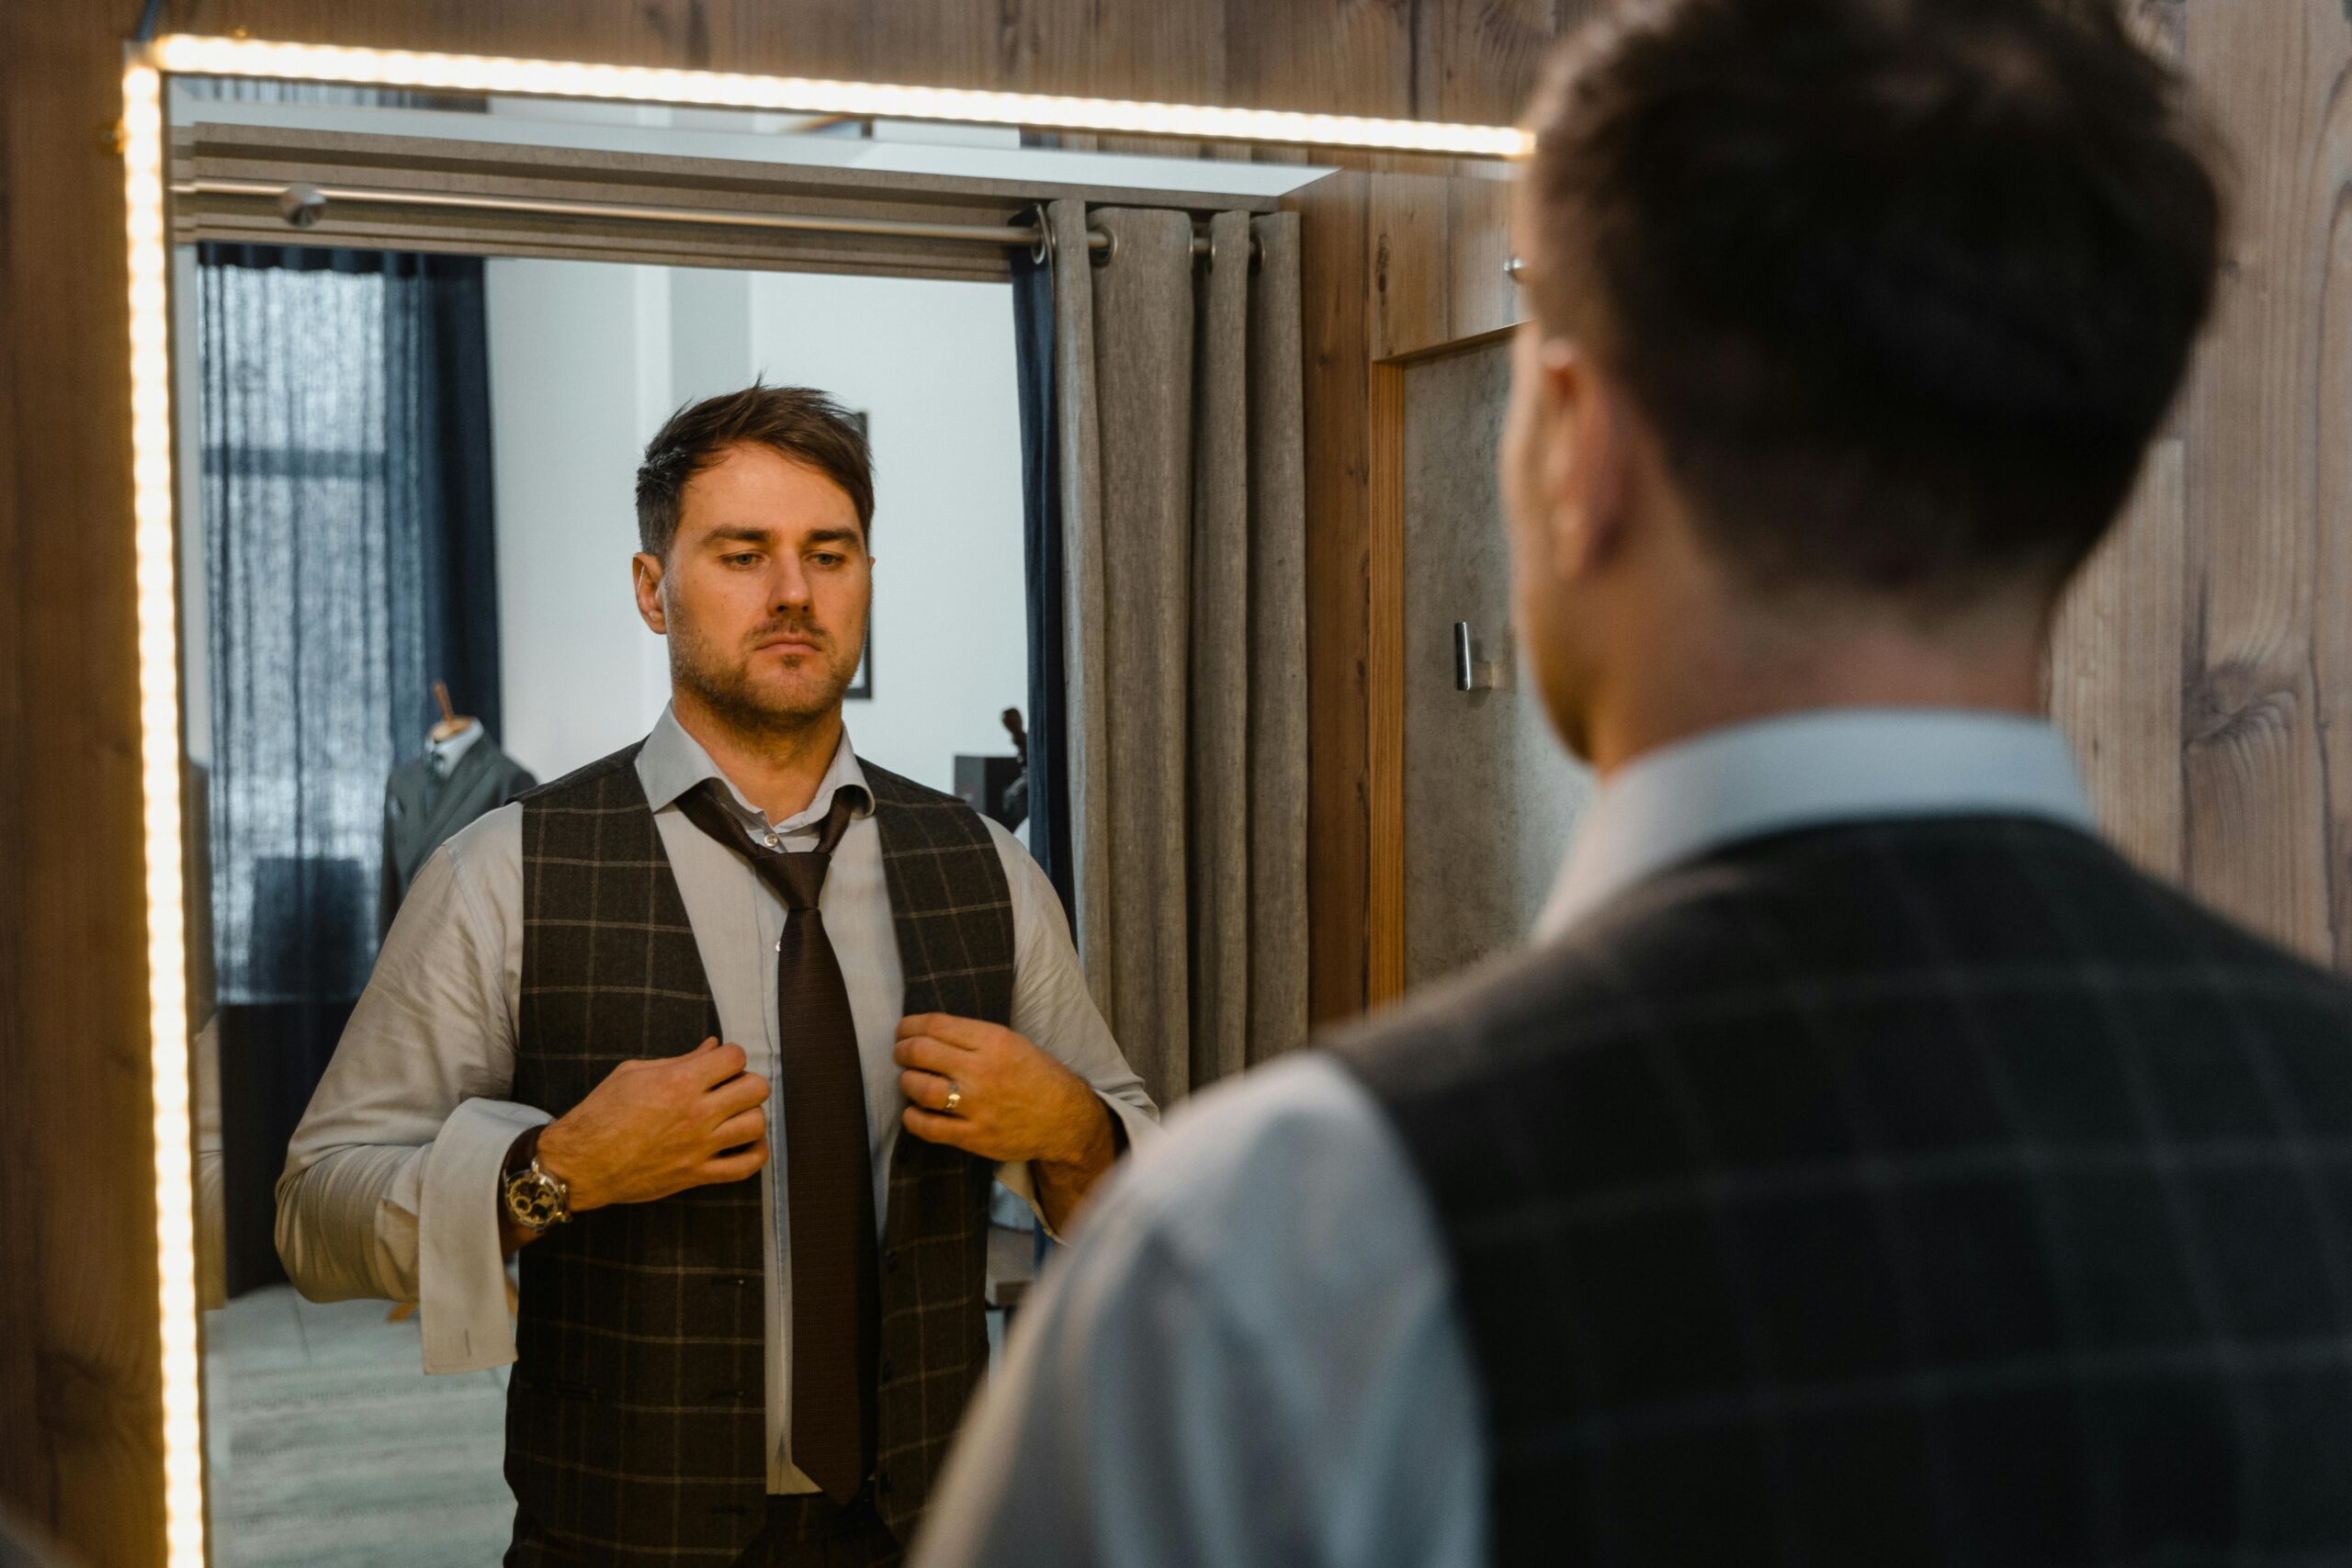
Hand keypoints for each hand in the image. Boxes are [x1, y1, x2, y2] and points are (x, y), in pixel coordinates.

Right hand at [535, 1038, 768, 1212]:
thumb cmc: (601, 1113)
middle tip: (730, 1088)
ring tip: (735, 1115)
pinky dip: (755, 1154)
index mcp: (679, 1082)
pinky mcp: (696, 1175)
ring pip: (756, 1125)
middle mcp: (695, 1114)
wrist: (580, 1164)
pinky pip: (745, 1168)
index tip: (720, 1064)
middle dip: (747, 1082)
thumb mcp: (634, 1073)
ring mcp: (699, 1147)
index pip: (735, 1057)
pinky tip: (746, 1143)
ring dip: (751, 1115)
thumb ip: (681, 1060)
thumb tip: (712, 1046)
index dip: (731, 1056)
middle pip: (755, 1089)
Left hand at [893, 1014, 1109, 1166]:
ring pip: (920, 1089)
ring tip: (910, 1081)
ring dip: (906, 1082)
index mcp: (993, 1041)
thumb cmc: (1037, 1076)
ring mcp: (977, 1105)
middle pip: (921, 1053)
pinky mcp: (974, 1135)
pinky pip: (928, 1127)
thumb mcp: (1013, 1042)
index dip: (909, 1026)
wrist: (1065, 1119)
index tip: (903, 1030)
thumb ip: (975, 1037)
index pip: (935, 1025)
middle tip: (901, 1054)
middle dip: (902, 1051)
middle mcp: (982, 1070)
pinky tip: (913, 1112)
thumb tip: (930, 1033)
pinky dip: (912, 1117)